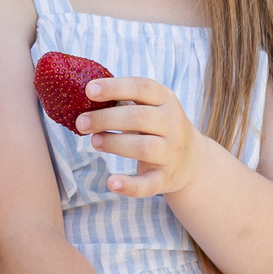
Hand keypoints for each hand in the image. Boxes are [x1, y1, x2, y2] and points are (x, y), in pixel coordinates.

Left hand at [76, 75, 198, 197]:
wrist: (191, 160)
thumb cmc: (158, 128)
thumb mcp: (150, 108)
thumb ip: (124, 102)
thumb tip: (86, 97)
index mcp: (166, 100)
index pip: (141, 87)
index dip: (115, 87)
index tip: (89, 90)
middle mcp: (173, 124)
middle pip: (138, 117)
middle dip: (105, 119)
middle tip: (81, 122)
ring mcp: (171, 152)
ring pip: (142, 147)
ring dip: (113, 144)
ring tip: (94, 141)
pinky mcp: (165, 178)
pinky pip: (148, 184)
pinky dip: (130, 186)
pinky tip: (112, 182)